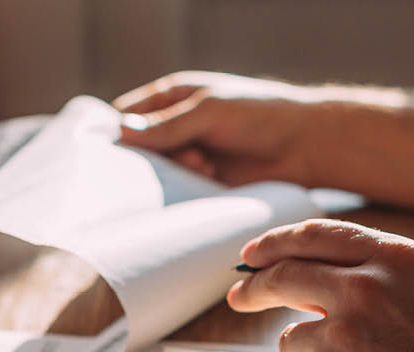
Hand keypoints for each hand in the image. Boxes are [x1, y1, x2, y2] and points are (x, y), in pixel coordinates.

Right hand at [113, 71, 322, 185]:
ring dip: (172, 173)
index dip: (115, 132)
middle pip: (139, 149)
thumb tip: (121, 133)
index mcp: (173, 97)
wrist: (305, 146)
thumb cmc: (259, 115)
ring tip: (201, 163)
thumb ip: (166, 125)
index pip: (127, 115)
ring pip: (159, 173)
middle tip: (162, 161)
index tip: (109, 153)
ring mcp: (189, 156)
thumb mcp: (209, 112)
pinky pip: (180, 191)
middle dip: (144, 159)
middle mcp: (176, 127)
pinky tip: (203, 179)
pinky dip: (184, 190)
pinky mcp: (203, 183)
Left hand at [227, 219, 413, 351]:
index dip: (276, 243)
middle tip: (239, 297)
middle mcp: (364, 291)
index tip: (253, 255)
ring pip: (292, 342)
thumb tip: (325, 271)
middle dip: (254, 287)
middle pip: (283, 276)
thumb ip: (386, 275)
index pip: (316, 237)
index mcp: (395, 260)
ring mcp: (341, 339)